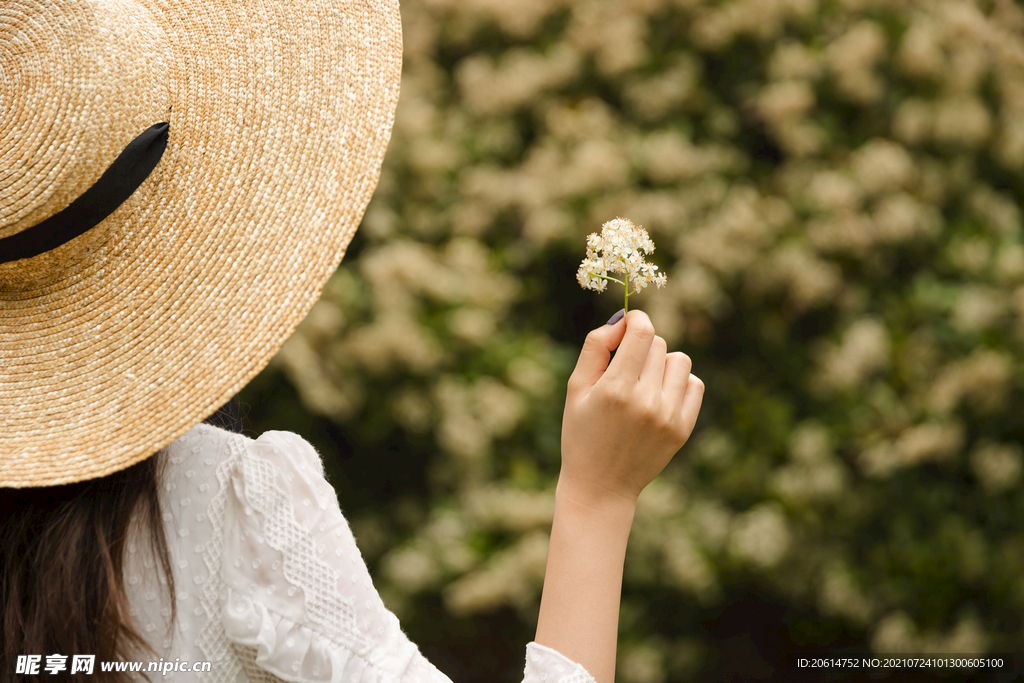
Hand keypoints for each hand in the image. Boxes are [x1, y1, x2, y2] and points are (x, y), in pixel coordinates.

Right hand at [559, 310, 703, 508]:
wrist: (601, 486)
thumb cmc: (581, 432)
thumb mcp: (576, 388)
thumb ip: (596, 347)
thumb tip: (622, 319)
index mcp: (615, 389)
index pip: (642, 331)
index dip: (636, 318)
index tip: (628, 323)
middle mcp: (646, 401)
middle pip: (658, 344)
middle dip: (641, 346)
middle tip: (625, 367)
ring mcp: (668, 416)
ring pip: (679, 360)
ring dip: (662, 363)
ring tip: (644, 381)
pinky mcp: (683, 429)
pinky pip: (695, 384)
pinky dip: (679, 383)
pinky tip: (660, 395)